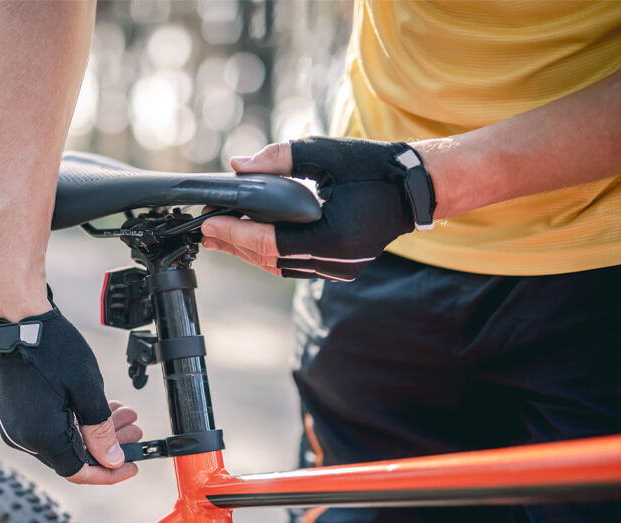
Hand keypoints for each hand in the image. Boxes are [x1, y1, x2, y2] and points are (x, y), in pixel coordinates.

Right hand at [0, 306, 139, 484]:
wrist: (15, 319)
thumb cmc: (50, 348)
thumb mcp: (86, 388)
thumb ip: (100, 429)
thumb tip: (111, 460)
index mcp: (40, 436)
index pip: (78, 471)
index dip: (108, 473)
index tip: (132, 465)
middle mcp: (23, 438)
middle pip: (72, 456)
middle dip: (107, 445)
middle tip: (134, 429)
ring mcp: (16, 426)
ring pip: (63, 441)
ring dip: (94, 430)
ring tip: (123, 413)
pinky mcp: (15, 414)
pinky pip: (50, 428)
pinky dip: (75, 421)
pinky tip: (97, 406)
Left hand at [201, 137, 428, 281]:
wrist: (416, 187)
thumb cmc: (373, 167)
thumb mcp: (323, 154)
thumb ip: (278, 159)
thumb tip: (237, 166)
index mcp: (334, 238)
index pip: (271, 243)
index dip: (235, 233)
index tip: (209, 221)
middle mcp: (337, 262)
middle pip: (271, 260)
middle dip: (234, 244)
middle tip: (204, 231)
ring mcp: (340, 270)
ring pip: (281, 267)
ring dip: (249, 252)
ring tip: (219, 238)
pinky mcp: (340, 268)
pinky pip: (296, 266)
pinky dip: (270, 254)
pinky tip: (249, 243)